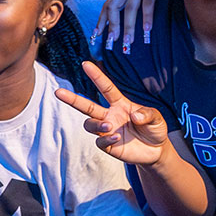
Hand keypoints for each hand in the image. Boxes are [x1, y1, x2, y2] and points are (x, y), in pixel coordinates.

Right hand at [54, 61, 169, 165]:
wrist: (155, 151)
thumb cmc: (154, 129)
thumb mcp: (157, 118)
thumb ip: (147, 114)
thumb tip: (134, 116)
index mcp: (120, 104)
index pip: (106, 88)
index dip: (96, 76)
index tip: (85, 64)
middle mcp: (110, 115)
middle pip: (86, 106)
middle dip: (72, 99)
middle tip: (58, 92)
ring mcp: (107, 130)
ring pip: (90, 124)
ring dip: (96, 124)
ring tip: (108, 126)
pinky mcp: (108, 145)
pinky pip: (99, 141)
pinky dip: (106, 139)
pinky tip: (116, 138)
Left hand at [94, 0, 164, 51]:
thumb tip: (133, 17)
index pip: (108, 4)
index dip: (102, 19)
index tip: (97, 34)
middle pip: (114, 6)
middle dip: (112, 25)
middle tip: (112, 41)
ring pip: (130, 8)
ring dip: (128, 26)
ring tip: (129, 41)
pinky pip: (148, 3)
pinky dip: (147, 17)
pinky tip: (147, 29)